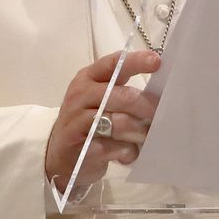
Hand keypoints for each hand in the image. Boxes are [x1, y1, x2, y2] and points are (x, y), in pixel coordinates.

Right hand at [44, 51, 161, 193]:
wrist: (59, 156)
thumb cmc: (86, 122)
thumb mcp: (97, 100)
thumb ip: (121, 92)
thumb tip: (157, 95)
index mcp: (87, 78)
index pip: (112, 65)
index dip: (136, 62)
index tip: (156, 61)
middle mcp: (81, 96)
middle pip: (122, 96)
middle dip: (146, 106)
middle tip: (159, 114)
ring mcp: (79, 122)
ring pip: (120, 123)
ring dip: (139, 132)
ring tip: (143, 137)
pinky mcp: (82, 148)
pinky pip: (115, 147)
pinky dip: (128, 152)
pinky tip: (127, 154)